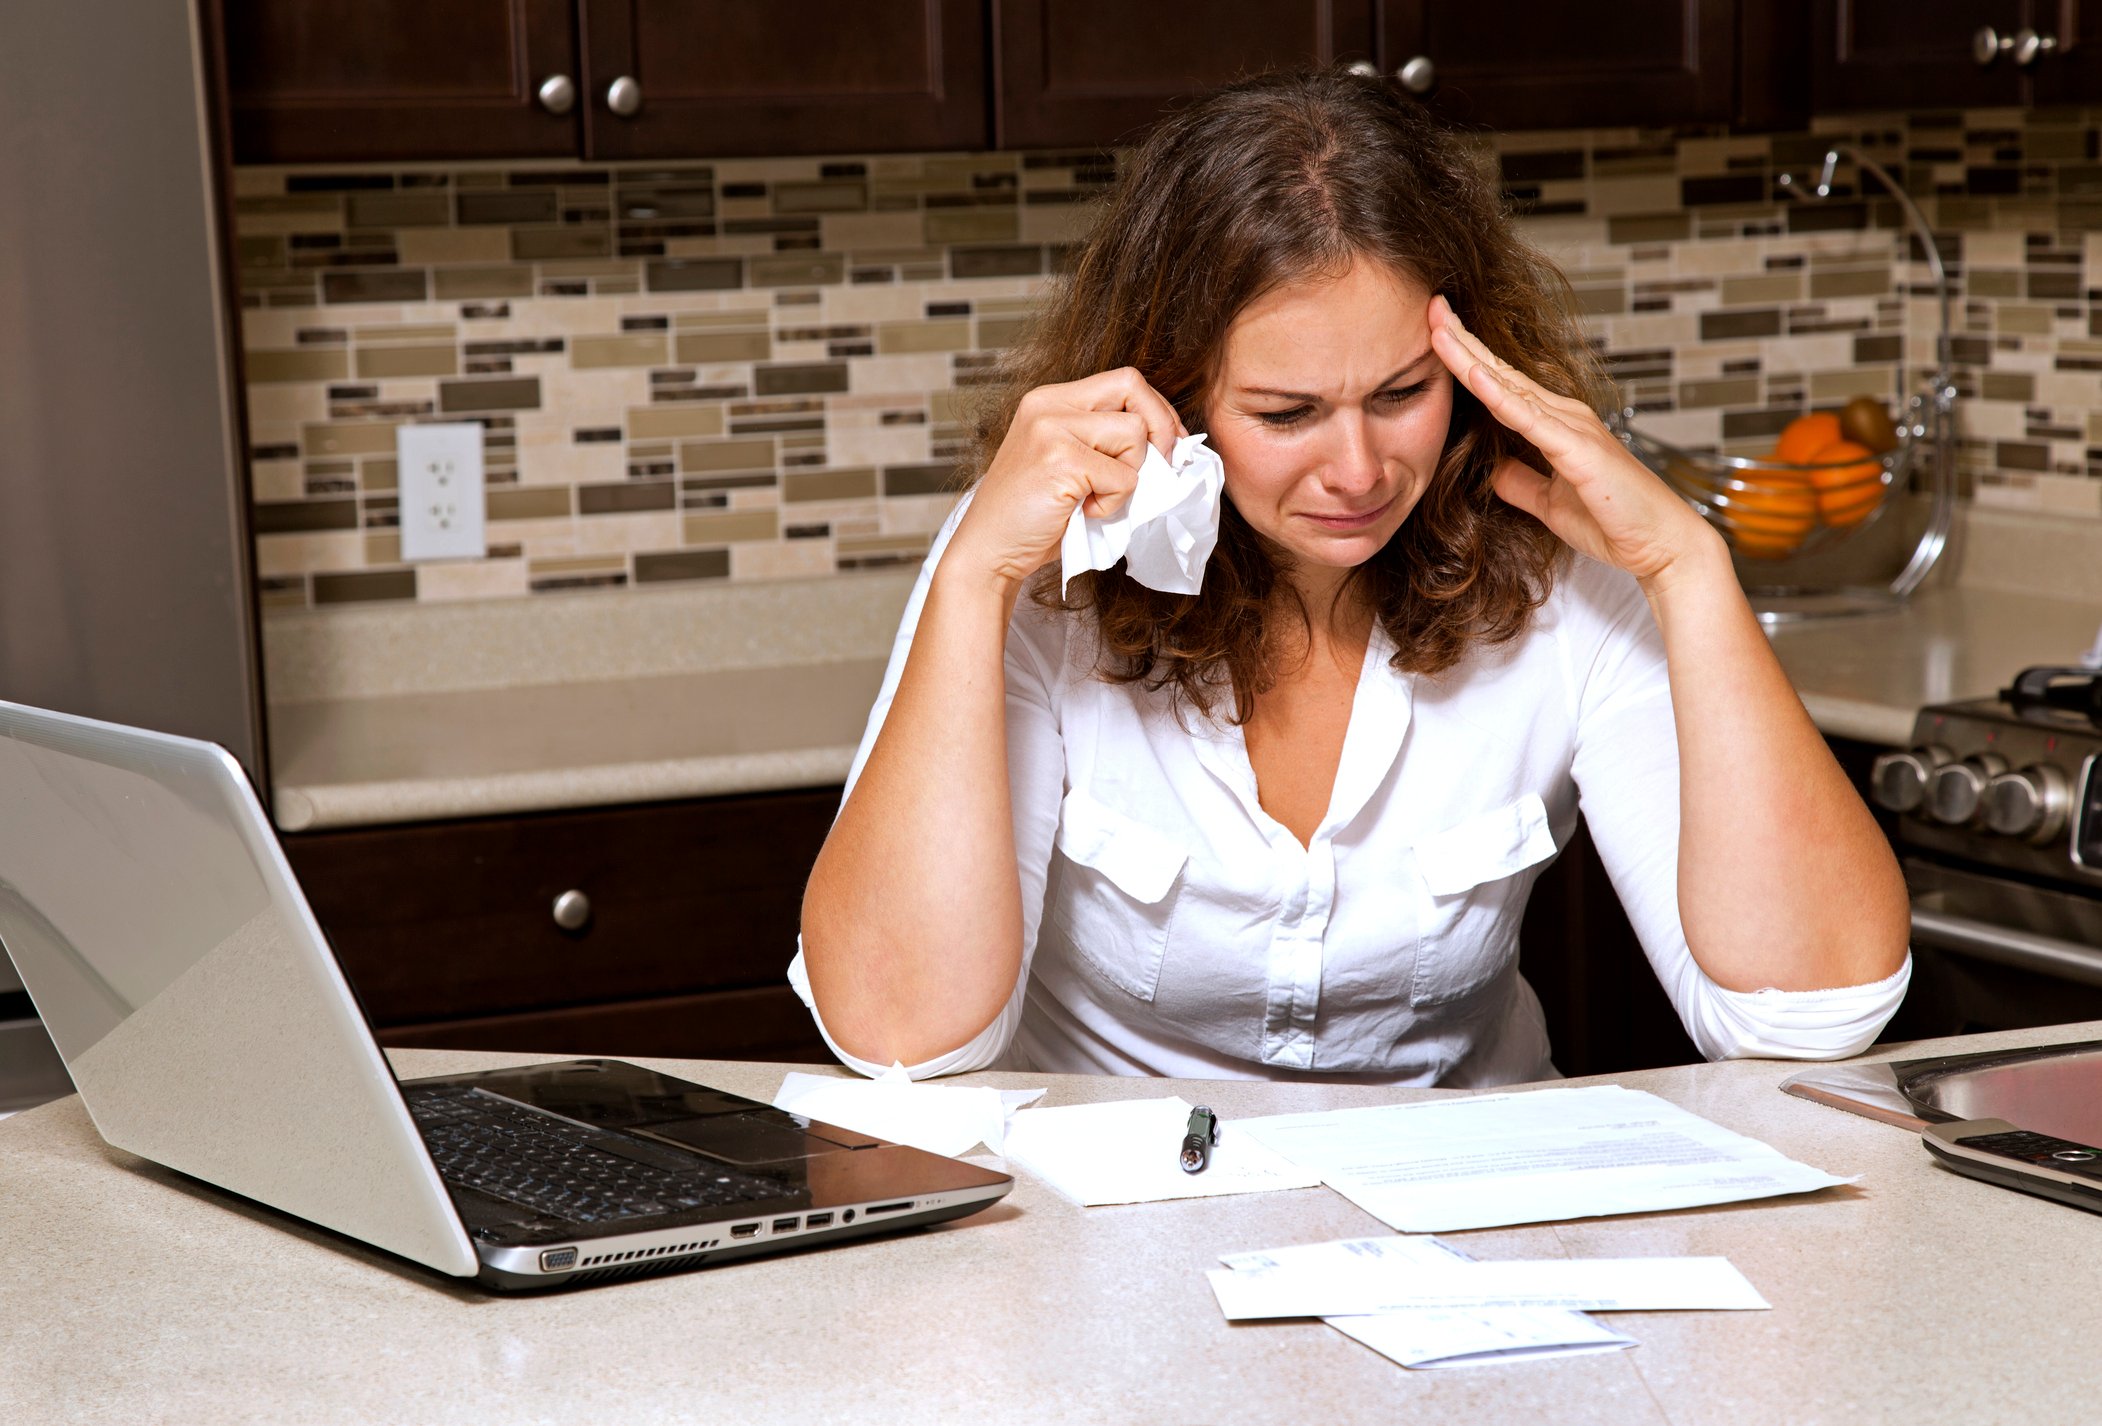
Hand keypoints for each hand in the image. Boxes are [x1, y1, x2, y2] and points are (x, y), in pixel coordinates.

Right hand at [945, 368, 1185, 592]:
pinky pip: (1124, 477)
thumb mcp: (1067, 461)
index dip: (1156, 411)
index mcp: (1050, 400)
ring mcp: (1051, 430)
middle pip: (1133, 386)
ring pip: (1134, 434)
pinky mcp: (1060, 461)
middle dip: (1159, 429)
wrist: (988, 551)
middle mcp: (1048, 405)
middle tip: (1156, 468)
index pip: (1124, 381)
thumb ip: (1103, 441)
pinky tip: (1083, 512)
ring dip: (1129, 474)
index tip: (1166, 446)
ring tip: (1096, 497)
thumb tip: (1169, 442)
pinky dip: (1113, 503)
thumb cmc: (1032, 515)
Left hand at [1427, 295, 1722, 589]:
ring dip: (1471, 356)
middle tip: (1431, 307)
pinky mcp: (1578, 450)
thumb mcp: (1549, 502)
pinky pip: (1530, 419)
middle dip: (1463, 340)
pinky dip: (1500, 396)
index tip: (1435, 331)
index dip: (1466, 357)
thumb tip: (1492, 471)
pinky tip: (1474, 373)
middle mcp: (1564, 415)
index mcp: (1556, 424)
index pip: (1501, 384)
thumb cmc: (1613, 521)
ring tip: (1439, 327)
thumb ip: (1521, 483)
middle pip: (1501, 372)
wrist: (1659, 545)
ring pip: (1509, 386)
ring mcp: (1573, 428)